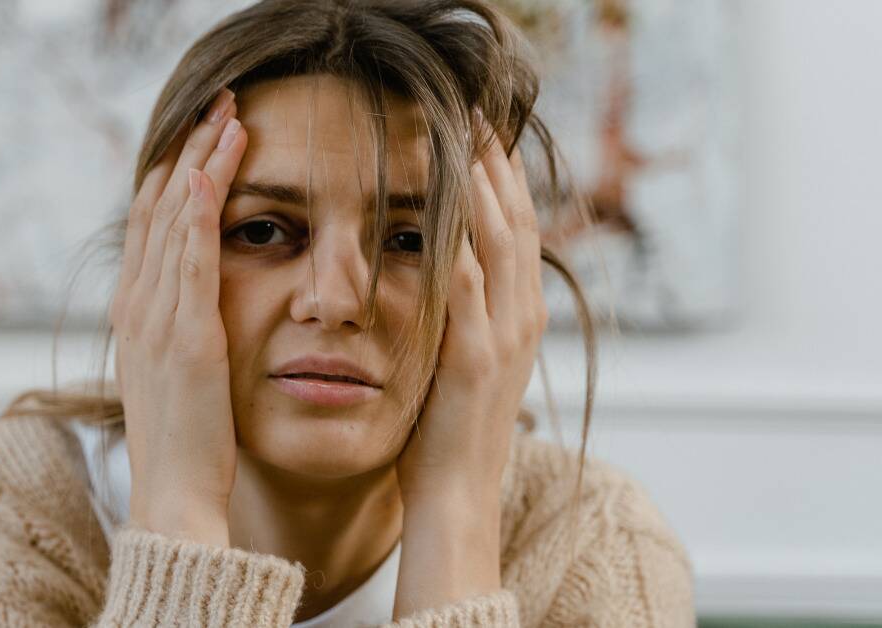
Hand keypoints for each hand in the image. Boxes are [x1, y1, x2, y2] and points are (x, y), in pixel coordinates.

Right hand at [107, 88, 246, 546]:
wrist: (173, 497)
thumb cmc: (184, 444)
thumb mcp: (175, 376)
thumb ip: (179, 332)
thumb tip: (196, 306)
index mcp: (136, 313)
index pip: (152, 224)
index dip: (176, 172)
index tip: (203, 133)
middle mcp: (137, 306)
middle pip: (159, 206)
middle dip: (190, 149)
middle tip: (219, 103)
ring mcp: (156, 318)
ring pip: (175, 220)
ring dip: (202, 162)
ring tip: (230, 115)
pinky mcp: (186, 336)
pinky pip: (189, 259)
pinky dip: (200, 212)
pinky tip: (213, 171)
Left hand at [392, 119, 546, 616]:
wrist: (454, 498)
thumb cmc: (446, 434)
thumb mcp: (462, 363)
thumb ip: (462, 317)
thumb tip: (445, 276)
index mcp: (517, 317)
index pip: (517, 231)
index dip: (504, 180)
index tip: (484, 135)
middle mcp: (521, 318)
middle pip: (517, 222)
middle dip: (498, 166)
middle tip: (478, 115)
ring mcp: (503, 337)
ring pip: (500, 243)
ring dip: (482, 186)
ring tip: (465, 137)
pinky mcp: (474, 358)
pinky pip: (467, 286)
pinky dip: (457, 241)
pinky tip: (441, 205)